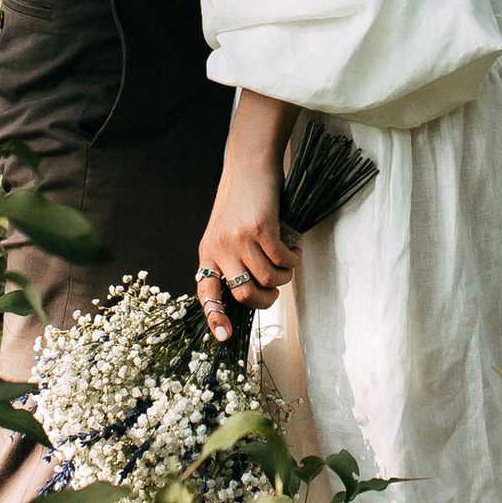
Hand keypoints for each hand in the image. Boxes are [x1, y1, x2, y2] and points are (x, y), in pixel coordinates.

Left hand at [197, 153, 292, 345]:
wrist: (249, 164)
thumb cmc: (242, 200)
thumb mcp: (226, 232)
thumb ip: (231, 259)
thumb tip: (251, 290)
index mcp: (207, 253)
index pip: (207, 293)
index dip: (215, 317)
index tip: (225, 337)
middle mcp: (218, 248)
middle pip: (244, 293)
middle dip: (266, 298)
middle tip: (276, 289)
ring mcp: (238, 238)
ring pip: (268, 278)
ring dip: (284, 276)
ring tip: (287, 263)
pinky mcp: (260, 227)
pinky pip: (281, 259)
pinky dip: (292, 259)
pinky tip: (294, 249)